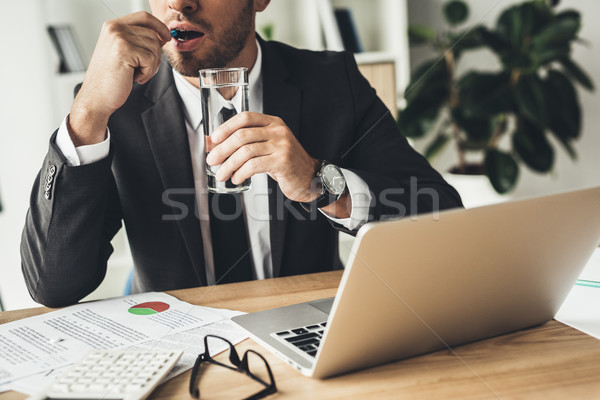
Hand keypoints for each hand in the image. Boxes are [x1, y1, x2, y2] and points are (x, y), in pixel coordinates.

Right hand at [68, 12, 170, 145]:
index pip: (144, 17)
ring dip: (151, 65)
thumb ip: (138, 41)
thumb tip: (163, 36)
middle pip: (153, 34)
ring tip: (135, 74)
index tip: (167, 38)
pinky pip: (151, 59)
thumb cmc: (111, 79)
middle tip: (142, 70)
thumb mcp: (124, 54)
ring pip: (154, 47)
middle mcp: (114, 28)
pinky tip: (134, 78)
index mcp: (112, 26)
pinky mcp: (124, 50)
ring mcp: (118, 37)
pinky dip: (148, 73)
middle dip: (155, 55)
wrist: (96, 98)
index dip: (159, 26)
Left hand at [205, 112, 321, 202]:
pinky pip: (254, 166)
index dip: (226, 127)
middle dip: (222, 149)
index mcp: (273, 123)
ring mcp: (282, 146)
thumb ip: (250, 142)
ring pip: (246, 152)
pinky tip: (237, 178)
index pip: (245, 117)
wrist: (310, 177)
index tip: (214, 139)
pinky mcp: (282, 162)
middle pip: (242, 135)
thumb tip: (218, 146)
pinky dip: (241, 173)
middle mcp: (278, 131)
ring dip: (229, 165)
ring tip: (222, 174)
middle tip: (212, 160)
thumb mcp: (269, 146)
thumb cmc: (286, 163)